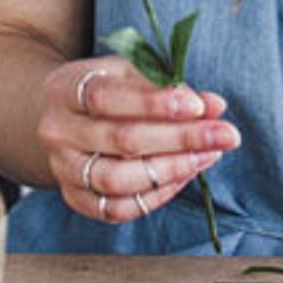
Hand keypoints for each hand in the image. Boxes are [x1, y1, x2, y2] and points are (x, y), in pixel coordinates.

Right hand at [36, 56, 239, 224]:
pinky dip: (155, 196)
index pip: (107, 97)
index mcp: (65, 88)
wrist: (67, 118)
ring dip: (172, 169)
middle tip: (225, 136)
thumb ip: (170, 87)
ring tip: (207, 156)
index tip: (199, 106)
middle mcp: (57, 130)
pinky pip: (116, 209)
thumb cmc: (107, 90)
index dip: (156, 103)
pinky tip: (183, 175)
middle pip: (120, 140)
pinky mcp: (74, 198)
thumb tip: (214, 107)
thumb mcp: (131, 73)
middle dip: (180, 138)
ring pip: (118, 180)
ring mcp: (62, 168)